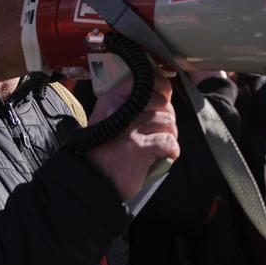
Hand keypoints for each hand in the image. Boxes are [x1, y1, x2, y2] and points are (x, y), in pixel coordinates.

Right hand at [86, 75, 179, 200]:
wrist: (93, 181)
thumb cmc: (106, 151)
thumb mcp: (111, 119)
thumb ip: (133, 105)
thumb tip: (165, 93)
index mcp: (113, 98)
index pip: (150, 83)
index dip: (164, 93)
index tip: (164, 105)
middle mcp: (120, 109)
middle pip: (164, 105)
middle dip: (167, 120)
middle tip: (158, 135)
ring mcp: (130, 128)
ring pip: (168, 123)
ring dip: (169, 137)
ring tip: (158, 148)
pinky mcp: (139, 147)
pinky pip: (168, 141)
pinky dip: (171, 150)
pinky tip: (164, 155)